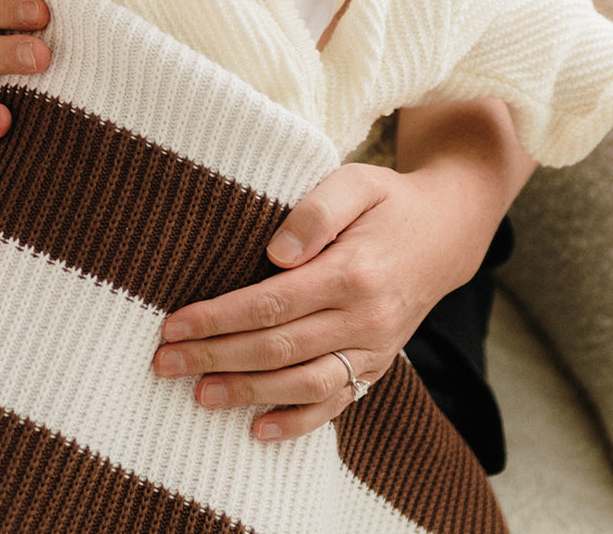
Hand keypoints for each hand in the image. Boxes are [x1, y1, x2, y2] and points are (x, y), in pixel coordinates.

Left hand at [152, 160, 491, 440]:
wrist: (448, 231)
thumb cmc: (388, 201)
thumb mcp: (356, 182)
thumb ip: (315, 212)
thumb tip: (275, 254)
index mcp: (352, 272)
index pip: (272, 303)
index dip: (219, 318)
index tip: (174, 324)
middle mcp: (365, 318)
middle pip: (278, 347)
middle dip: (216, 357)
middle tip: (164, 363)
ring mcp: (375, 347)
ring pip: (304, 383)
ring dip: (248, 393)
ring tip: (198, 395)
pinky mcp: (379, 363)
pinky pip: (339, 402)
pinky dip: (299, 421)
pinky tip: (258, 429)